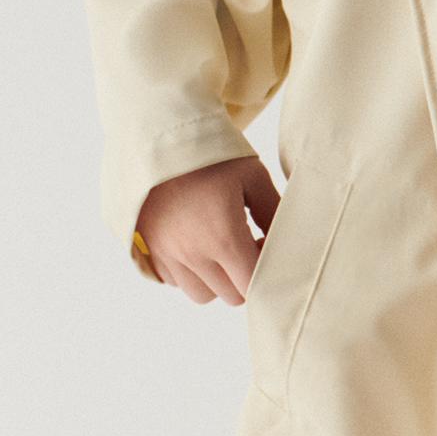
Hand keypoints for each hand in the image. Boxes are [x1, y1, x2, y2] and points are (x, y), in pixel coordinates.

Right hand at [135, 156, 280, 302]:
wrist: (158, 140)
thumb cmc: (210, 155)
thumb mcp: (253, 176)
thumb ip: (273, 213)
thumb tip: (286, 240)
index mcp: (223, 237)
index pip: (252, 285)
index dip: (266, 271)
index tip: (262, 243)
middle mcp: (193, 253)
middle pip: (230, 295)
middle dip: (244, 277)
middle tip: (245, 244)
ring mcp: (168, 254)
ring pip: (201, 294)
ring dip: (217, 281)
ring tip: (220, 248)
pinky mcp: (149, 250)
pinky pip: (176, 281)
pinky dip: (190, 273)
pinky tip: (197, 244)